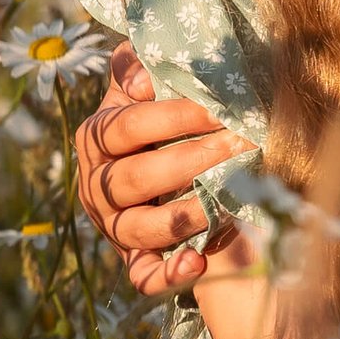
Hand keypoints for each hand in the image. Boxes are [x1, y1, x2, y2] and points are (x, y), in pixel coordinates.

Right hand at [75, 42, 247, 294]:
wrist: (164, 164)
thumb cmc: (162, 115)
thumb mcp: (145, 83)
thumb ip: (138, 64)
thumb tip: (143, 78)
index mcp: (97, 136)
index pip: (129, 126)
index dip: (174, 117)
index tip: (221, 109)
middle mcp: (98, 183)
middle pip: (135, 178)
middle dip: (192, 162)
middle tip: (242, 147)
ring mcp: (114, 224)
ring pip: (137, 227)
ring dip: (182, 217)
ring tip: (225, 203)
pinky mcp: (133, 257)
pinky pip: (142, 274)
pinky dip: (167, 273)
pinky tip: (198, 262)